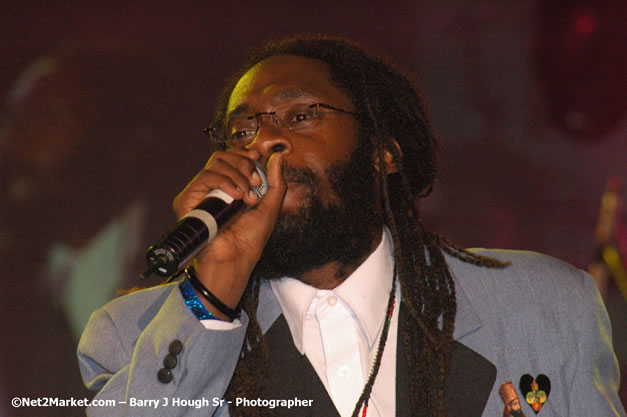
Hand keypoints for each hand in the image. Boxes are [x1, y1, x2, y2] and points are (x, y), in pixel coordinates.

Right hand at [173, 149, 285, 316]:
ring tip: (247, 196)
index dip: (244, 154)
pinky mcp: (188, 199)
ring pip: (215, 163)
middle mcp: (214, 188)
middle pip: (224, 156)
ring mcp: (200, 193)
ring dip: (237, 175)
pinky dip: (224, 181)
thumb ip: (276, 182)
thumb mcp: (270, 207)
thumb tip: (277, 156)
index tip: (257, 159)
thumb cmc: (251, 239)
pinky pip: (205, 176)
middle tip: (255, 184)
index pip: (232, 158)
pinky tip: (236, 195)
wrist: (236, 258)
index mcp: (230, 187)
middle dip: (244, 165)